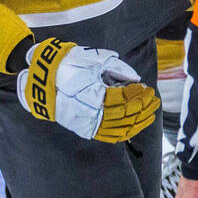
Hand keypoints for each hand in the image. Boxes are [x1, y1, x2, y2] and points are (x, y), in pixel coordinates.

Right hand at [16, 38, 159, 142]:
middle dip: (142, 107)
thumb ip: (117, 68)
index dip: (137, 94)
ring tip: (150, 112)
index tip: (146, 87)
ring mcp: (88, 124)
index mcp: (92, 96)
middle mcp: (91, 114)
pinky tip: (136, 125)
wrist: (43, 81)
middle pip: (125, 115)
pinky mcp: (86, 130)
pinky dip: (126, 132)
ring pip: (120, 129)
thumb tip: (136, 78)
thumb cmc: (69, 66)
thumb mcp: (93, 61)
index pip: (123, 99)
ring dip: (138, 121)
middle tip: (153, 98)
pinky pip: (110, 136)